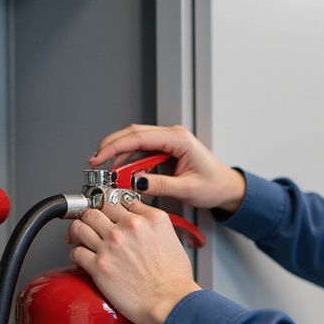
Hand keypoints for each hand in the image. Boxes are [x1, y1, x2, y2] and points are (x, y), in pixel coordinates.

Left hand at [68, 199, 200, 323]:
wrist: (170, 302)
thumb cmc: (175, 280)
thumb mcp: (173, 239)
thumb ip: (153, 227)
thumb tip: (140, 226)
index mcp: (150, 218)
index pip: (120, 199)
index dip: (111, 206)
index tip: (107, 212)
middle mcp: (129, 227)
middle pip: (96, 208)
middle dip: (92, 216)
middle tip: (91, 223)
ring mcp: (112, 245)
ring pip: (80, 225)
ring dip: (79, 232)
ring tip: (81, 238)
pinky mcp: (99, 265)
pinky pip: (76, 252)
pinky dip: (77, 254)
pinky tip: (83, 257)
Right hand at [89, 124, 245, 212]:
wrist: (227, 188)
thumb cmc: (214, 185)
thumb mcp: (186, 189)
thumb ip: (159, 185)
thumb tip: (135, 182)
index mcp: (179, 139)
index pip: (139, 137)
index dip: (115, 146)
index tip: (100, 158)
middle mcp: (172, 136)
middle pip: (133, 135)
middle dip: (111, 148)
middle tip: (95, 164)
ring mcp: (168, 142)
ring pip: (135, 143)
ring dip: (119, 156)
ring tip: (108, 173)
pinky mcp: (166, 151)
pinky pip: (142, 152)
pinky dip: (129, 162)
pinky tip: (123, 174)